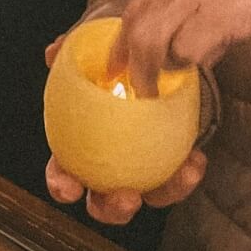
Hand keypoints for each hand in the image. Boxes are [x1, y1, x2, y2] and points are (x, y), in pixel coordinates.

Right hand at [43, 32, 206, 223]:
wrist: (149, 42)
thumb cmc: (110, 51)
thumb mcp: (89, 44)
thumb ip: (69, 51)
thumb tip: (54, 53)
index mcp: (77, 143)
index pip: (62, 171)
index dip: (61, 184)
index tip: (69, 186)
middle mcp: (108, 160)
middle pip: (103, 200)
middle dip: (112, 208)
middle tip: (126, 196)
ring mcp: (142, 161)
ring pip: (149, 194)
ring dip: (164, 193)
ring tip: (180, 176)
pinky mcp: (171, 155)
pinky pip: (179, 173)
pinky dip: (187, 172)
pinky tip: (195, 159)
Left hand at [110, 0, 250, 96]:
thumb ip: (177, 8)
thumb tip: (152, 51)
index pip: (134, 8)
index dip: (121, 43)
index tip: (114, 67)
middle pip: (140, 30)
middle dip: (139, 66)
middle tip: (144, 89)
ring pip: (162, 44)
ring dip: (177, 62)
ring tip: (203, 52)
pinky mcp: (218, 12)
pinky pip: (191, 50)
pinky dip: (201, 58)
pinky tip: (220, 47)